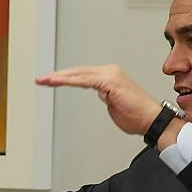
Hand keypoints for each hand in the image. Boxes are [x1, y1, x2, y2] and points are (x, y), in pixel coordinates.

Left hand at [36, 64, 159, 135]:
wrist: (150, 119)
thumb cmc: (135, 115)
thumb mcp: (113, 103)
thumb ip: (105, 95)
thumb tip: (99, 93)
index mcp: (110, 75)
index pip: (82, 74)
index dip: (65, 77)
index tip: (50, 80)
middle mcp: (110, 71)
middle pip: (77, 72)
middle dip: (57, 76)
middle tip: (41, 79)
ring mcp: (110, 75)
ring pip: (79, 74)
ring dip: (59, 78)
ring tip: (45, 80)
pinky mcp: (110, 81)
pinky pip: (85, 80)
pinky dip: (70, 80)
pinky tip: (57, 82)